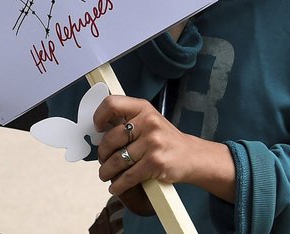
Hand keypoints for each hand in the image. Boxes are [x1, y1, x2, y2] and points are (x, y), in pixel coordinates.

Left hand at [93, 95, 235, 203]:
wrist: (192, 156)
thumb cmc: (166, 140)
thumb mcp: (149, 121)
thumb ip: (128, 121)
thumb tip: (100, 129)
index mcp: (143, 108)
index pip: (112, 104)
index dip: (99, 116)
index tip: (97, 128)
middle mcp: (148, 122)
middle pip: (111, 138)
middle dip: (102, 153)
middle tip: (102, 159)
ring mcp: (152, 142)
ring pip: (116, 160)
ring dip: (106, 171)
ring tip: (106, 174)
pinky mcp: (155, 162)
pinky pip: (128, 176)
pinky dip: (118, 184)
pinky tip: (116, 186)